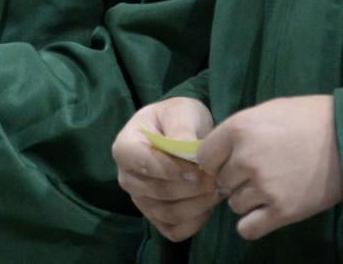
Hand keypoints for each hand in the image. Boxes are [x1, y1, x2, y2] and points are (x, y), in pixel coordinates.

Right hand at [112, 97, 218, 241]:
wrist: (184, 133)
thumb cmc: (178, 118)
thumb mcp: (181, 112)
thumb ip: (181, 129)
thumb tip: (185, 151)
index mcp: (125, 146)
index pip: (138, 162)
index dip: (168, 168)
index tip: (197, 168)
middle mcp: (128, 177)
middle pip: (156, 191)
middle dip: (190, 187)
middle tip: (215, 178)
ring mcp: (140, 200)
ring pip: (167, 213)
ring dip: (197, 204)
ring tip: (217, 188)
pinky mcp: (156, 217)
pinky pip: (174, 230)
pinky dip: (195, 221)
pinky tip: (208, 203)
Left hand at [195, 95, 342, 241]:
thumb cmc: (309, 118)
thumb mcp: (267, 111)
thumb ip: (239, 131)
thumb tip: (218, 152)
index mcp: (238, 129)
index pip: (204, 157)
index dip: (215, 160)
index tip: (230, 161)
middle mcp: (245, 158)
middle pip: (221, 181)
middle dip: (236, 178)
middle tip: (262, 170)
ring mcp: (263, 186)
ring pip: (235, 204)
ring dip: (248, 199)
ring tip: (272, 186)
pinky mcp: (283, 211)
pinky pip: (247, 228)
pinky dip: (253, 223)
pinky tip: (267, 211)